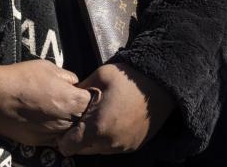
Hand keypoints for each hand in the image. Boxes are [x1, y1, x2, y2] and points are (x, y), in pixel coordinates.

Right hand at [0, 58, 92, 146]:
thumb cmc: (22, 77)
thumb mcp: (50, 68)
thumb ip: (68, 77)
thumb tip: (75, 84)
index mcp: (73, 100)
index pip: (94, 103)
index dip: (90, 97)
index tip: (84, 93)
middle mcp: (66, 121)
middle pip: (85, 121)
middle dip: (83, 113)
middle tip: (73, 104)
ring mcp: (53, 134)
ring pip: (71, 133)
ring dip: (70, 125)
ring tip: (60, 114)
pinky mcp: (38, 142)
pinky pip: (55, 140)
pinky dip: (56, 133)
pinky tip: (49, 123)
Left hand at [58, 62, 174, 154]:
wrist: (162, 85)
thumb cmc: (129, 79)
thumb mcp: (100, 76)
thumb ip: (80, 91)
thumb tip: (65, 98)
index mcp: (97, 127)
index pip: (68, 147)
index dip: (64, 137)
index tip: (67, 126)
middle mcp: (109, 143)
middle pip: (83, 150)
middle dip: (80, 137)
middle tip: (85, 119)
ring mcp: (123, 146)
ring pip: (99, 150)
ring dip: (96, 138)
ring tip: (102, 117)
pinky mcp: (134, 145)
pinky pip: (114, 147)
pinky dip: (111, 138)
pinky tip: (116, 120)